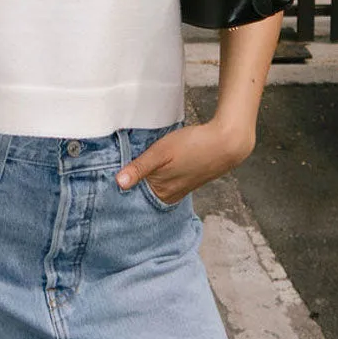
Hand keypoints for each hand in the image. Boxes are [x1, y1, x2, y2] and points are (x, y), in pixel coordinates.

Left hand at [115, 119, 255, 204]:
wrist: (227, 142)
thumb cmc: (194, 145)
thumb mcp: (161, 153)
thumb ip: (139, 168)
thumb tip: (118, 184)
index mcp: (162, 193)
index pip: (133, 195)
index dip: (123, 183)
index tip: (110, 175)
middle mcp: (170, 196)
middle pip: (144, 190)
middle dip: (134, 180)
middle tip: (124, 164)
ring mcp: (180, 189)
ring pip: (155, 184)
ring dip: (147, 175)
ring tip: (141, 163)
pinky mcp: (188, 180)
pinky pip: (167, 180)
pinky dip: (160, 173)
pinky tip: (159, 163)